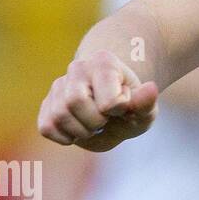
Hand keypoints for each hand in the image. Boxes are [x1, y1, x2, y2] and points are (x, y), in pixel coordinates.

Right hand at [37, 50, 159, 151]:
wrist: (114, 107)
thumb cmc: (130, 107)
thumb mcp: (145, 109)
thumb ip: (147, 102)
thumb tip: (151, 87)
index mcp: (105, 62)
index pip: (108, 100)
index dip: (119, 110)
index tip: (123, 106)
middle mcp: (78, 68)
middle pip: (74, 101)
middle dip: (95, 121)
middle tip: (107, 119)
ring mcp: (59, 85)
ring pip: (59, 115)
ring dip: (81, 131)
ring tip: (94, 125)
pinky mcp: (47, 104)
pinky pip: (47, 127)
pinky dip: (65, 137)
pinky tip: (80, 131)